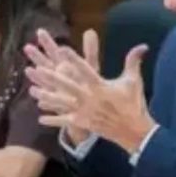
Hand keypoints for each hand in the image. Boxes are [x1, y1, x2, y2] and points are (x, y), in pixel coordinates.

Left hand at [25, 28, 152, 154]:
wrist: (134, 131)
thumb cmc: (134, 104)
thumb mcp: (133, 81)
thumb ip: (133, 61)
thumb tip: (143, 45)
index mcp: (101, 86)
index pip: (85, 70)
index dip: (73, 59)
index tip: (62, 49)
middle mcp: (90, 98)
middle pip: (68, 86)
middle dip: (52, 78)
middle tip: (37, 69)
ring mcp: (85, 112)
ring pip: (62, 103)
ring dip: (46, 97)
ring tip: (31, 91)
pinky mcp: (83, 123)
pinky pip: (65, 121)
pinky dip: (53, 120)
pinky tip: (40, 117)